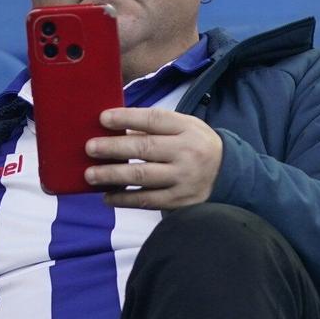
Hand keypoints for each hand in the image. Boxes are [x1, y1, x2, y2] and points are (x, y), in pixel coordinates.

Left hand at [85, 106, 222, 209]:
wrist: (229, 175)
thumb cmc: (196, 146)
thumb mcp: (186, 127)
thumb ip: (156, 127)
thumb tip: (117, 129)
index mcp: (187, 129)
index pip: (154, 120)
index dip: (127, 118)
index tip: (103, 118)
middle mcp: (187, 153)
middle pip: (145, 148)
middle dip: (114, 148)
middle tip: (90, 148)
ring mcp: (184, 179)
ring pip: (143, 176)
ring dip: (113, 175)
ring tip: (90, 175)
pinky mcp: (180, 201)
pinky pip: (147, 200)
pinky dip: (125, 199)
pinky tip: (108, 196)